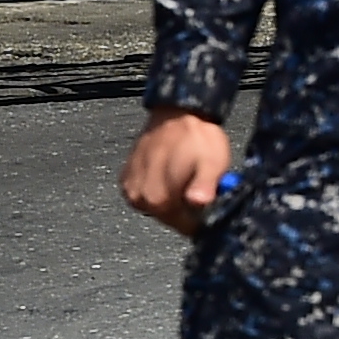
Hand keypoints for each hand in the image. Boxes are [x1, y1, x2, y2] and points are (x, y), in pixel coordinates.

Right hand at [123, 108, 234, 234]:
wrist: (176, 112)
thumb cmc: (196, 137)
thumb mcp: (212, 162)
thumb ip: (205, 186)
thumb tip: (198, 202)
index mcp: (157, 198)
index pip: (181, 226)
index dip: (199, 219)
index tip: (208, 206)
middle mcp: (137, 196)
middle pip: (168, 217)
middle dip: (186, 208)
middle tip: (199, 187)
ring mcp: (129, 187)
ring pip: (156, 206)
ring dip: (173, 197)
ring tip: (184, 175)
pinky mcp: (126, 178)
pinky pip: (145, 193)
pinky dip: (159, 187)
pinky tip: (170, 172)